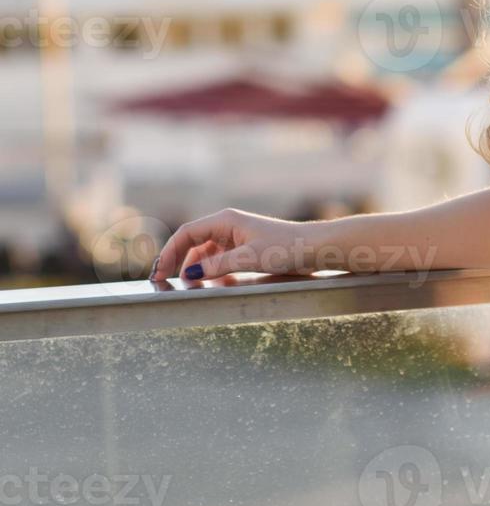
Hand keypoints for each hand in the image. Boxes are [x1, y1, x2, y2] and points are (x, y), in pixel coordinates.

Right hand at [150, 208, 319, 281]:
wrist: (315, 248)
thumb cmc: (285, 248)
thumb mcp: (248, 259)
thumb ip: (217, 266)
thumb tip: (189, 274)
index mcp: (225, 220)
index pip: (186, 233)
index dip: (169, 252)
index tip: (158, 273)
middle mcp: (228, 225)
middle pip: (192, 242)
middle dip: (177, 260)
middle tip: (163, 281)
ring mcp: (236, 236)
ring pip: (205, 252)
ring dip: (194, 267)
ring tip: (185, 285)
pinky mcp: (245, 247)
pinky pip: (219, 258)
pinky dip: (211, 270)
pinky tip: (210, 283)